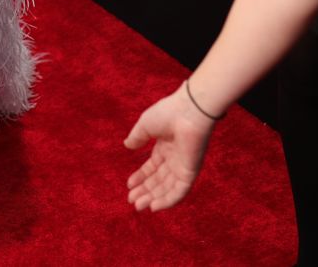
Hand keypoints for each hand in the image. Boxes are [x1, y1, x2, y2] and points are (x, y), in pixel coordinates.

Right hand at [123, 86, 216, 211]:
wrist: (188, 112)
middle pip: (159, 180)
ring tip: (140, 206)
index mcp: (165, 147)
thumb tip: (127, 146)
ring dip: (154, 198)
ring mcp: (183, 166)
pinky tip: (155, 206)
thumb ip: (137, 138)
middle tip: (132, 201)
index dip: (140, 177)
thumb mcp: (145, 126)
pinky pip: (180, 191)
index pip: (152, 167)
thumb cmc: (167, 114)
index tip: (129, 186)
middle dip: (145, 191)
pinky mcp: (190, 172)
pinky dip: (168, 200)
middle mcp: (175, 159)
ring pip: (168, 188)